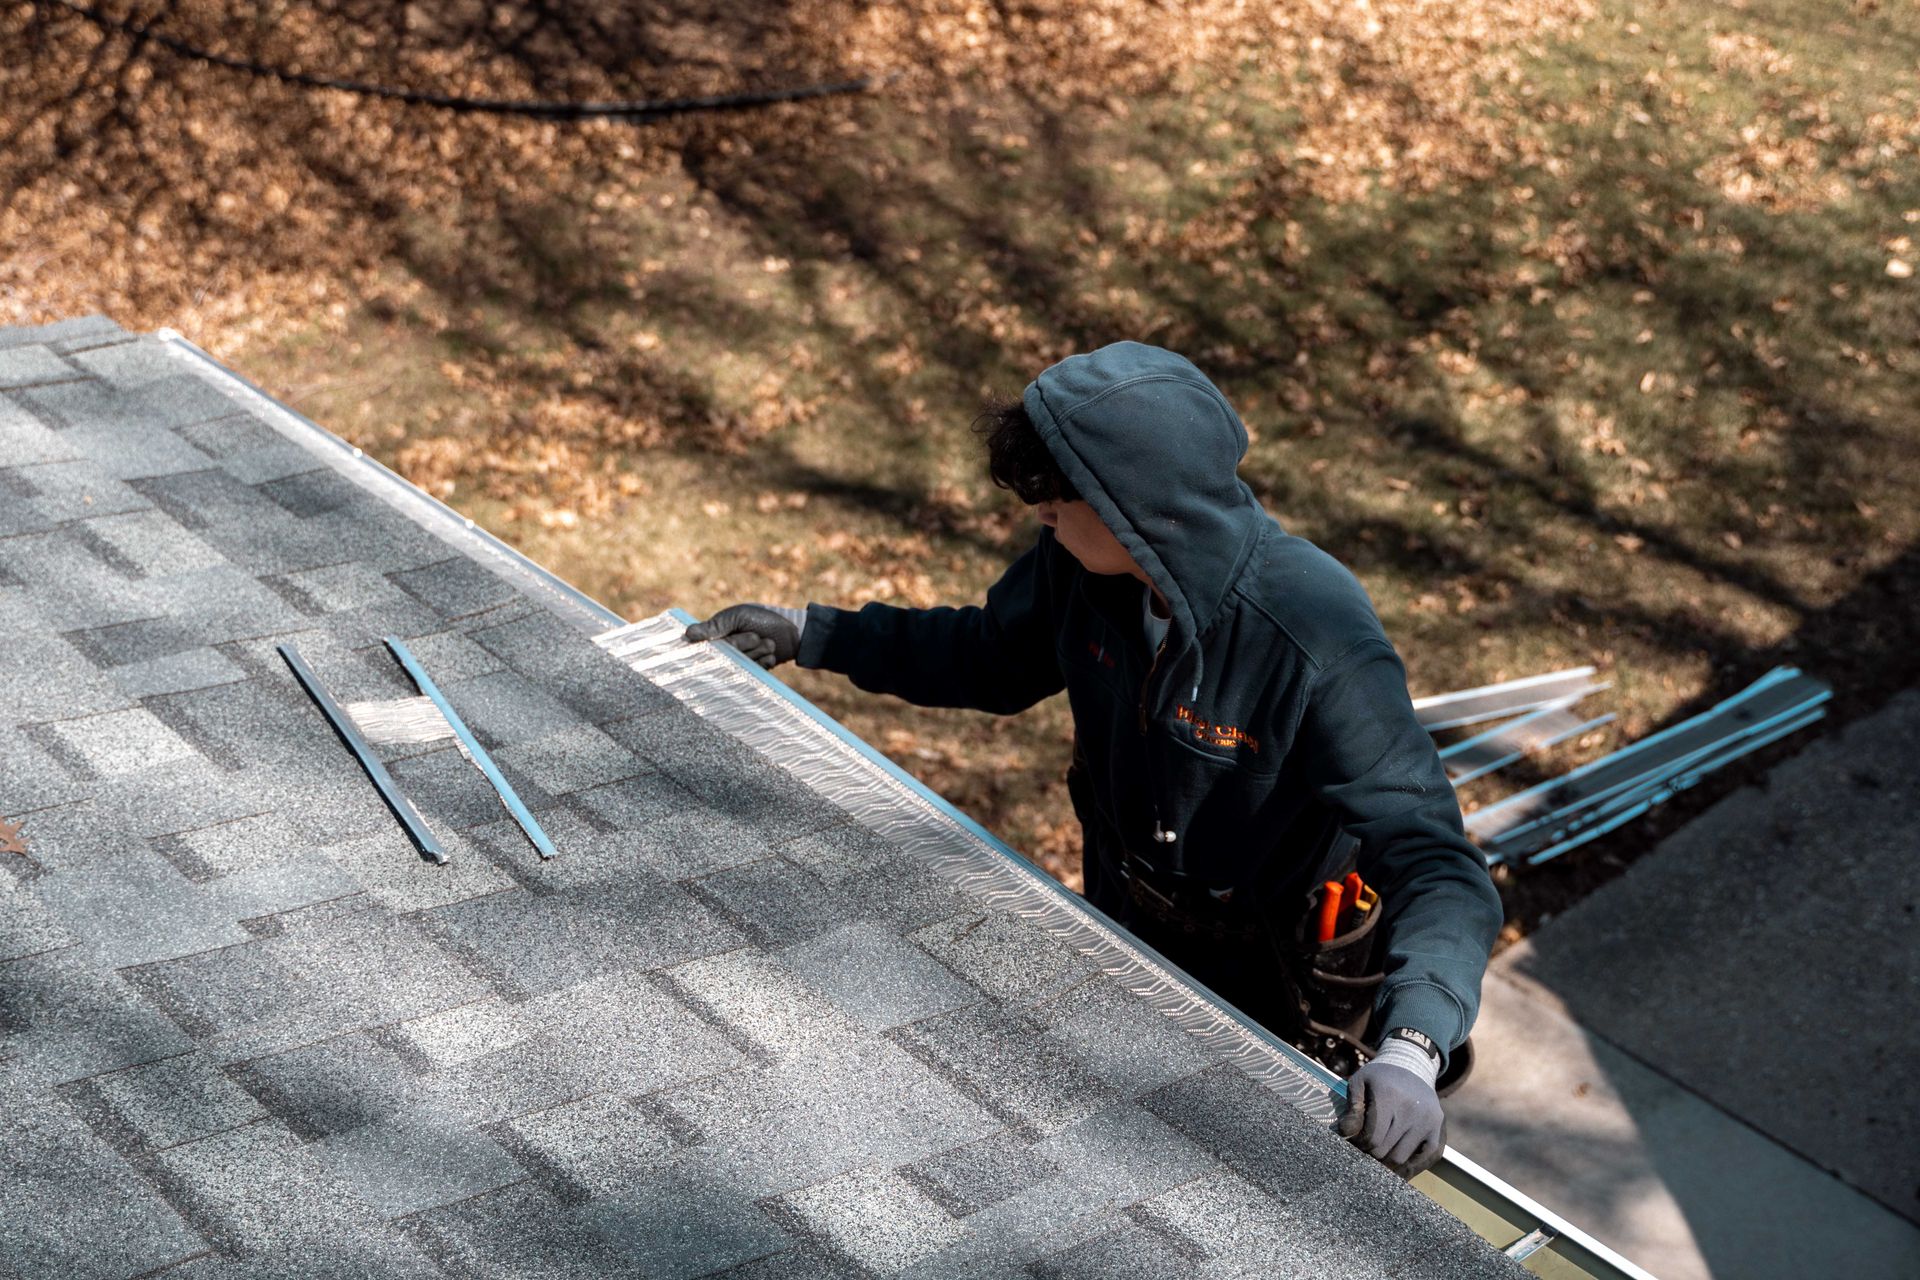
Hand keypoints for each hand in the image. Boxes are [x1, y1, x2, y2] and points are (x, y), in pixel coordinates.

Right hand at [684, 603, 803, 668]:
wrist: (793, 628)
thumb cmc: (762, 617)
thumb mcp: (737, 616)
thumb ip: (714, 626)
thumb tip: (687, 634)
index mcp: (717, 637)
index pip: (708, 648)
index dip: (716, 648)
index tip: (727, 644)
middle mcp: (727, 652)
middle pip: (729, 656)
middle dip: (746, 645)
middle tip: (758, 636)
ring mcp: (742, 664)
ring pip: (743, 665)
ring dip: (759, 653)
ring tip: (769, 642)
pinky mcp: (755, 673)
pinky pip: (755, 673)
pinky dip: (766, 662)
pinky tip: (772, 655)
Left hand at [1336, 1041, 1447, 1177]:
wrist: (1413, 1068)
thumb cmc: (1380, 1077)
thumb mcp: (1360, 1082)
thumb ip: (1352, 1107)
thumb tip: (1345, 1132)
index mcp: (1389, 1096)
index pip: (1372, 1137)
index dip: (1359, 1143)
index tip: (1355, 1139)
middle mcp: (1411, 1110)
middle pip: (1384, 1151)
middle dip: (1370, 1153)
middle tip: (1365, 1148)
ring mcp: (1427, 1121)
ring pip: (1401, 1158)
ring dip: (1387, 1161)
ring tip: (1378, 1153)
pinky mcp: (1437, 1130)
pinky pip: (1424, 1159)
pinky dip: (1409, 1167)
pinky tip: (1397, 1165)